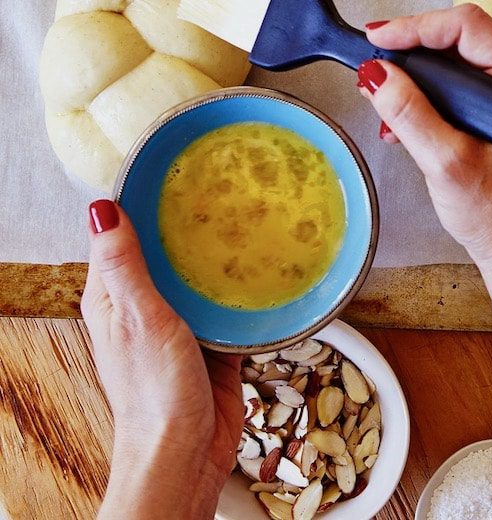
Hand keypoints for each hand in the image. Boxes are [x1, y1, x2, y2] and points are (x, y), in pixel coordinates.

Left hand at [81, 200, 243, 519]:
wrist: (188, 453)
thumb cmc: (154, 393)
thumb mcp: (138, 318)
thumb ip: (124, 264)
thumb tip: (101, 208)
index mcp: (113, 294)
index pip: (122, 232)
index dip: (141, 198)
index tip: (169, 166)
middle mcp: (144, 303)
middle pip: (166, 248)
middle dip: (188, 218)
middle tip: (220, 180)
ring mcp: (179, 320)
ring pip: (199, 271)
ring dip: (218, 249)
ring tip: (246, 209)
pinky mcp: (213, 338)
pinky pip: (227, 300)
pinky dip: (241, 282)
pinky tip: (262, 261)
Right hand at [358, 4, 491, 278]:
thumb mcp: (445, 163)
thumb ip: (409, 113)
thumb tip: (375, 73)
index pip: (466, 26)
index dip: (415, 27)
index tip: (376, 40)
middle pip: (460, 38)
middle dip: (411, 54)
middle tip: (373, 72)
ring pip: (457, 61)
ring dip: (416, 80)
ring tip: (384, 106)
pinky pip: (463, 83)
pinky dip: (430, 95)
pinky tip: (405, 121)